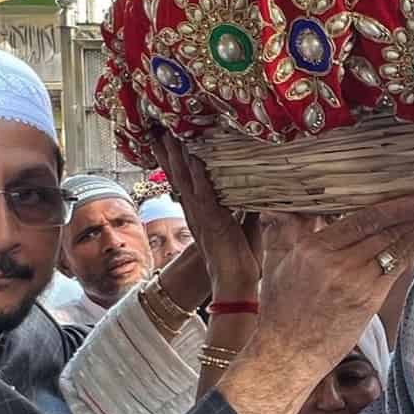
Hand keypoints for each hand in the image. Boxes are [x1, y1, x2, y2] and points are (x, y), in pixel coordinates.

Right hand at [152, 133, 259, 296]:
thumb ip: (246, 208)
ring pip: (184, 180)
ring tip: (167, 135)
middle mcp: (196, 213)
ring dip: (177, 157)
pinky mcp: (213, 221)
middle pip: (177, 177)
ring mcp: (202, 216)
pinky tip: (195, 158)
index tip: (166, 143)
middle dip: (167, 154)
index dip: (173, 163)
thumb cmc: (240, 260)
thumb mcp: (245, 227)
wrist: (234, 282)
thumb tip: (255, 193)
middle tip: (157, 131)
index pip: (183, 183)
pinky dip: (200, 176)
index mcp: (200, 215)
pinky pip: (204, 194)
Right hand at [245, 197, 413, 387]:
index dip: (392, 206)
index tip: (412, 196)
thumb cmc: (280, 309)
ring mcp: (356, 283)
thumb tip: (278, 207)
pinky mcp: (368, 301)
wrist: (288, 352)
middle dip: (413, 213)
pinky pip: (396, 270)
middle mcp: (337, 264)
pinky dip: (412, 251)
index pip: (361, 219)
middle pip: (383, 231)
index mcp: (314, 249)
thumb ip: (282, 231)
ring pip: (394, 248)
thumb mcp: (275, 263)